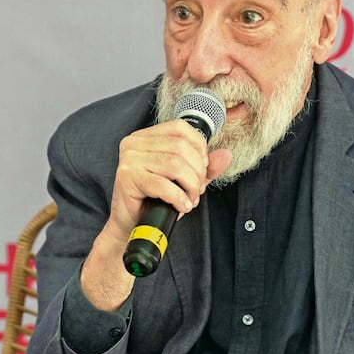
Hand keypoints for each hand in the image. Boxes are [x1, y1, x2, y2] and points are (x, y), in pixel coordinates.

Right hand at [81, 119, 230, 309]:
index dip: (199, 146)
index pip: (179, 128)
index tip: (204, 166)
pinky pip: (163, 185)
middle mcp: (134, 143)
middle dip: (197, 172)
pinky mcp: (127, 178)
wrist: (130, 225)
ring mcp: (129, 160)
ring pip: (175, 165)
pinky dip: (179, 198)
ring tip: (190, 199)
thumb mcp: (184, 179)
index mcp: (145, 137)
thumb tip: (226, 155)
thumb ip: (205, 166)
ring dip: (190, 186)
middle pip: (181, 148)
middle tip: (197, 190)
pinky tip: (182, 206)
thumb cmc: (154, 200)